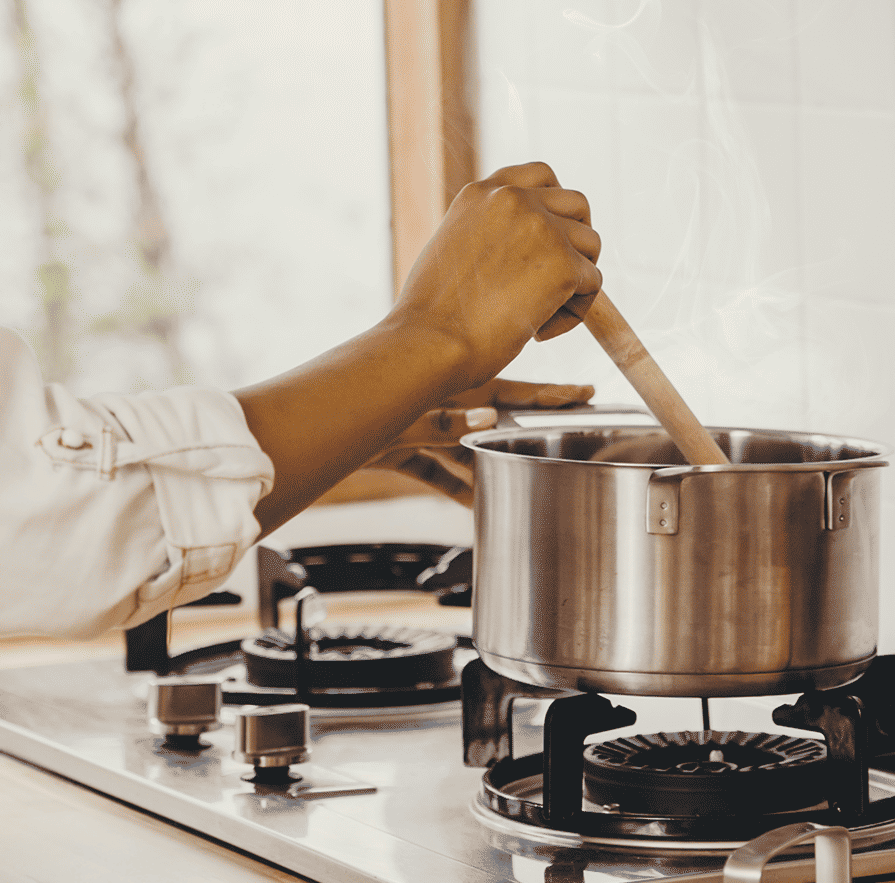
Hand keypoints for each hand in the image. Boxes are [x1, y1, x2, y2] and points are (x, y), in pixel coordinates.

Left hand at [363, 378, 594, 505]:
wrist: (309, 433)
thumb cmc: (356, 414)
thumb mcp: (406, 419)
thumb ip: (448, 423)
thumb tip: (491, 419)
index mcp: (449, 387)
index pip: (512, 390)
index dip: (550, 394)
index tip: (585, 393)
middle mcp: (440, 403)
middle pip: (496, 421)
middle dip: (527, 432)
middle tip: (567, 437)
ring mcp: (421, 426)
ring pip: (468, 450)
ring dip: (489, 467)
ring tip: (524, 482)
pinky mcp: (402, 449)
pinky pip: (437, 471)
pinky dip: (453, 487)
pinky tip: (472, 508)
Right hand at [389, 163, 602, 388]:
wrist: (431, 342)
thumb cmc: (432, 312)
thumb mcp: (453, 247)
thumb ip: (490, 232)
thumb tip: (529, 248)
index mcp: (481, 193)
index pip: (541, 174)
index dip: (555, 203)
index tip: (552, 231)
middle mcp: (513, 199)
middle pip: (577, 203)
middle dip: (577, 238)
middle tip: (561, 275)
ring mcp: (541, 228)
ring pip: (590, 245)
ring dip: (576, 280)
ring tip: (542, 315)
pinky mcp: (564, 264)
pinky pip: (592, 284)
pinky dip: (574, 312)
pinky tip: (539, 332)